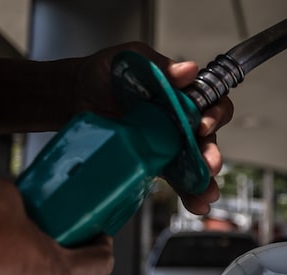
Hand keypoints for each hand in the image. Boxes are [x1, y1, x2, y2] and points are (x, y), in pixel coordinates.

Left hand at [72, 42, 232, 214]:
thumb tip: (187, 70)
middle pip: (207, 138)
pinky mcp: (153, 163)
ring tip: (205, 194)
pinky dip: (187, 193)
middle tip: (209, 164)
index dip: (215, 113)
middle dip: (211, 153)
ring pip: (194, 164)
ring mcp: (168, 144)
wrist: (72, 97)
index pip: (211, 103)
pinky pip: (175, 179)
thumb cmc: (102, 74)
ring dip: (204, 180)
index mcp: (180, 94)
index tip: (203, 123)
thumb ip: (159, 65)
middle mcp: (179, 120)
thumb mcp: (131, 59)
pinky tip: (195, 203)